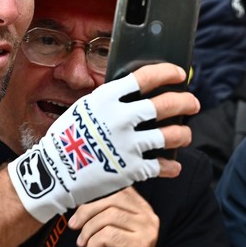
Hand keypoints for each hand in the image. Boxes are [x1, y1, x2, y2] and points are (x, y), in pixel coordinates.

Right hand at [8, 64, 197, 222]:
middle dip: (186, 102)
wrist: (53, 173)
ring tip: (184, 134)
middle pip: (167, 104)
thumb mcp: (84, 109)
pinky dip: (171, 166)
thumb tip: (138, 93)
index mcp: (107, 99)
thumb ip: (110, 100)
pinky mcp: (132, 169)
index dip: (168, 73)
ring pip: (173, 135)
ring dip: (184, 134)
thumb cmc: (66, 139)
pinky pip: (163, 166)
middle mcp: (122, 118)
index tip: (180, 74)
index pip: (146, 77)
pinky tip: (172, 165)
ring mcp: (129, 144)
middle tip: (192, 104)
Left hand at [68, 187, 156, 246]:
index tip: (77, 205)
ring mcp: (147, 232)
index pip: (118, 187)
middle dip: (87, 211)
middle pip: (112, 199)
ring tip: (84, 243)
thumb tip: (78, 192)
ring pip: (108, 216)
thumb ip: (97, 210)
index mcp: (141, 209)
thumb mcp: (101, 229)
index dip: (94, 194)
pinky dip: (93, 243)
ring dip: (88, 230)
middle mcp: (148, 217)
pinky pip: (107, 234)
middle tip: (74, 226)